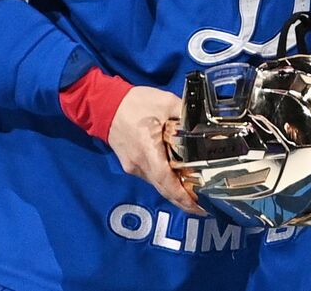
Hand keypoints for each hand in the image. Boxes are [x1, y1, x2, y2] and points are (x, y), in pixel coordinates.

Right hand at [108, 86, 203, 214]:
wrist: (104, 104)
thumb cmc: (134, 103)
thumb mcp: (166, 102)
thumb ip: (186, 113)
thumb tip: (206, 122)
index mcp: (148, 150)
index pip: (166, 181)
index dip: (183, 196)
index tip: (199, 207)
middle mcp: (139, 164)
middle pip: (164, 189)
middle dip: (183, 201)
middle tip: (204, 208)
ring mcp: (133, 166)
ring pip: (157, 184)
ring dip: (175, 192)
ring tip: (196, 195)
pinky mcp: (130, 164)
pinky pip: (151, 177)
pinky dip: (165, 182)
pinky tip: (178, 180)